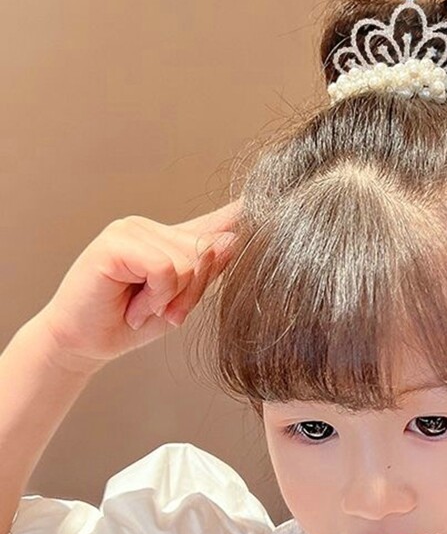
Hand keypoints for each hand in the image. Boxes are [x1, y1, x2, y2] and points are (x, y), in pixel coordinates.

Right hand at [34, 200, 241, 373]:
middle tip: (161, 312)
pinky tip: (133, 306)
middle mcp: (154, 228)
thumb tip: (234, 239)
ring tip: (142, 307)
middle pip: (207, 253)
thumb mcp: (180, 301)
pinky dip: (155, 296)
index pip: (216, 222)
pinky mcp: (117, 241)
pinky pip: (165, 269)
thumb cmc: (131, 323)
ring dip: (170, 299)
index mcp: (173, 241)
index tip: (274, 190)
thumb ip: (206, 272)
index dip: (244, 210)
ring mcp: (133, 229)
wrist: (86, 344)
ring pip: (189, 262)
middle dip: (191, 294)